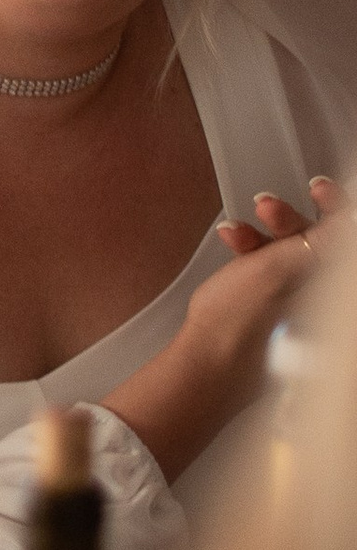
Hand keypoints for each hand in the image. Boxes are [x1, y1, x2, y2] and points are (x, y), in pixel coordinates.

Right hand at [106, 177, 340, 482]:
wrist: (207, 360)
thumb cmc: (243, 320)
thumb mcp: (283, 265)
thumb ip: (321, 238)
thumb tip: (349, 220)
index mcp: (332, 285)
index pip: (345, 235)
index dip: (335, 206)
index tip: (315, 188)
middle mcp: (321, 292)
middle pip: (317, 238)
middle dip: (288, 217)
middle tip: (265, 205)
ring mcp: (297, 298)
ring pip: (288, 249)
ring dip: (262, 232)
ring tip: (235, 230)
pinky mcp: (272, 302)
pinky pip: (268, 264)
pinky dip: (251, 249)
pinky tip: (231, 241)